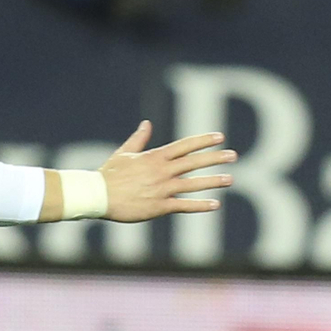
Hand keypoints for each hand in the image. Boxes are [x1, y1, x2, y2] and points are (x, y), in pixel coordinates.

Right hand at [101, 120, 236, 221]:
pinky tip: (215, 204)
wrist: (98, 196)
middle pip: (194, 162)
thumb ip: (139, 139)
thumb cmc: (109, 175)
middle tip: (233, 155)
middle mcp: (162, 171)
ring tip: (230, 179)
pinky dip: (200, 205)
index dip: (203, 141)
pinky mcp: (159, 206)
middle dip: (215, 158)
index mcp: (155, 157)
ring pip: (193, 183)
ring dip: (213, 181)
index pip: (185, 146)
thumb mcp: (124, 153)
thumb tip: (147, 123)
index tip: (219, 137)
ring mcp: (162, 189)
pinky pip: (184, 205)